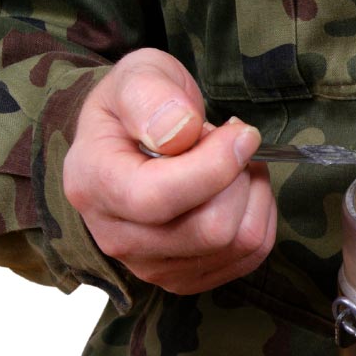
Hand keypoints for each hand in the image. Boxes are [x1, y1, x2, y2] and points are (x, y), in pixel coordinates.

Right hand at [63, 48, 275, 294]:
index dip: (216, 166)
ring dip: (255, 195)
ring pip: (239, 243)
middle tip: (232, 144)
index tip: (242, 133)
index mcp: (93, 184)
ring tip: (235, 163)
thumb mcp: (138, 76)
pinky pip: (251, 255)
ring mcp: (153, 266)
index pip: (159, 198)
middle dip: (239, 177)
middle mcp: (117, 237)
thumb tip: (179, 133)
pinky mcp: (187, 279)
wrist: (135, 140)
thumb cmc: (140, 105)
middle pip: (211, 229)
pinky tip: (240, 190)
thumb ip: (151, 97)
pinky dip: (261, 217)